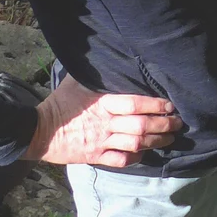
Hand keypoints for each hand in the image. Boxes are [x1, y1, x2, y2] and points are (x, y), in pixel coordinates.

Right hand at [26, 74, 182, 167]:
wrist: (37, 131)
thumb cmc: (59, 103)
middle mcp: (105, 124)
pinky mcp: (95, 157)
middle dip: (163, 125)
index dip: (156, 106)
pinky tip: (145, 153)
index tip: (170, 105)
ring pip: (135, 144)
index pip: (135, 104)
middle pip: (140, 126)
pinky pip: (121, 160)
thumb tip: (109, 56)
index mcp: (102, 103)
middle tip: (178, 123)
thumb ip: (95, 74)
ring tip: (169, 138)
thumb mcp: (76, 83)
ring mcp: (101, 142)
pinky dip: (136, 157)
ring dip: (156, 142)